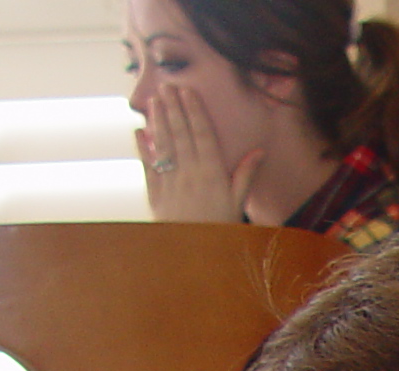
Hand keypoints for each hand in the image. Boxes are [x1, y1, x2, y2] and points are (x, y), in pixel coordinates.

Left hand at [136, 84, 261, 223]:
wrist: (194, 258)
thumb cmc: (219, 230)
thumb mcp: (238, 204)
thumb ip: (245, 176)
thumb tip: (259, 152)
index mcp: (212, 174)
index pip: (202, 135)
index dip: (194, 111)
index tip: (188, 91)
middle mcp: (190, 173)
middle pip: (180, 134)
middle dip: (173, 108)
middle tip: (166, 85)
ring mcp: (170, 182)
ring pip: (163, 144)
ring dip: (157, 120)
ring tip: (154, 100)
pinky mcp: (155, 194)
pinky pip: (147, 166)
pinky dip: (142, 148)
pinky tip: (138, 131)